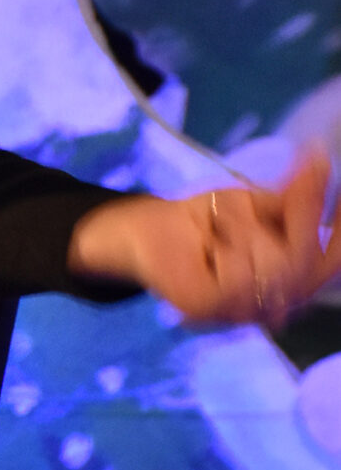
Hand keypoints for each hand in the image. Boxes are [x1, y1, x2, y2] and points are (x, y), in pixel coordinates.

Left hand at [69, 149, 340, 325]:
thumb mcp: (257, 203)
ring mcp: (238, 311)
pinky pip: (235, 275)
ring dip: (248, 225)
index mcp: (290, 282)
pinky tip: (211, 234)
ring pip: (272, 264)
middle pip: (308, 261)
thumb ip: (292, 197)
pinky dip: (226, 241)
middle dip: (298, 215)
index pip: (333, 262)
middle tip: (278, 188)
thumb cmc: (208, 221)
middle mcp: (272, 304)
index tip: (339, 190)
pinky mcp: (204, 306)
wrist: (148, 228)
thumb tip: (320, 158)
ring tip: (224, 215)